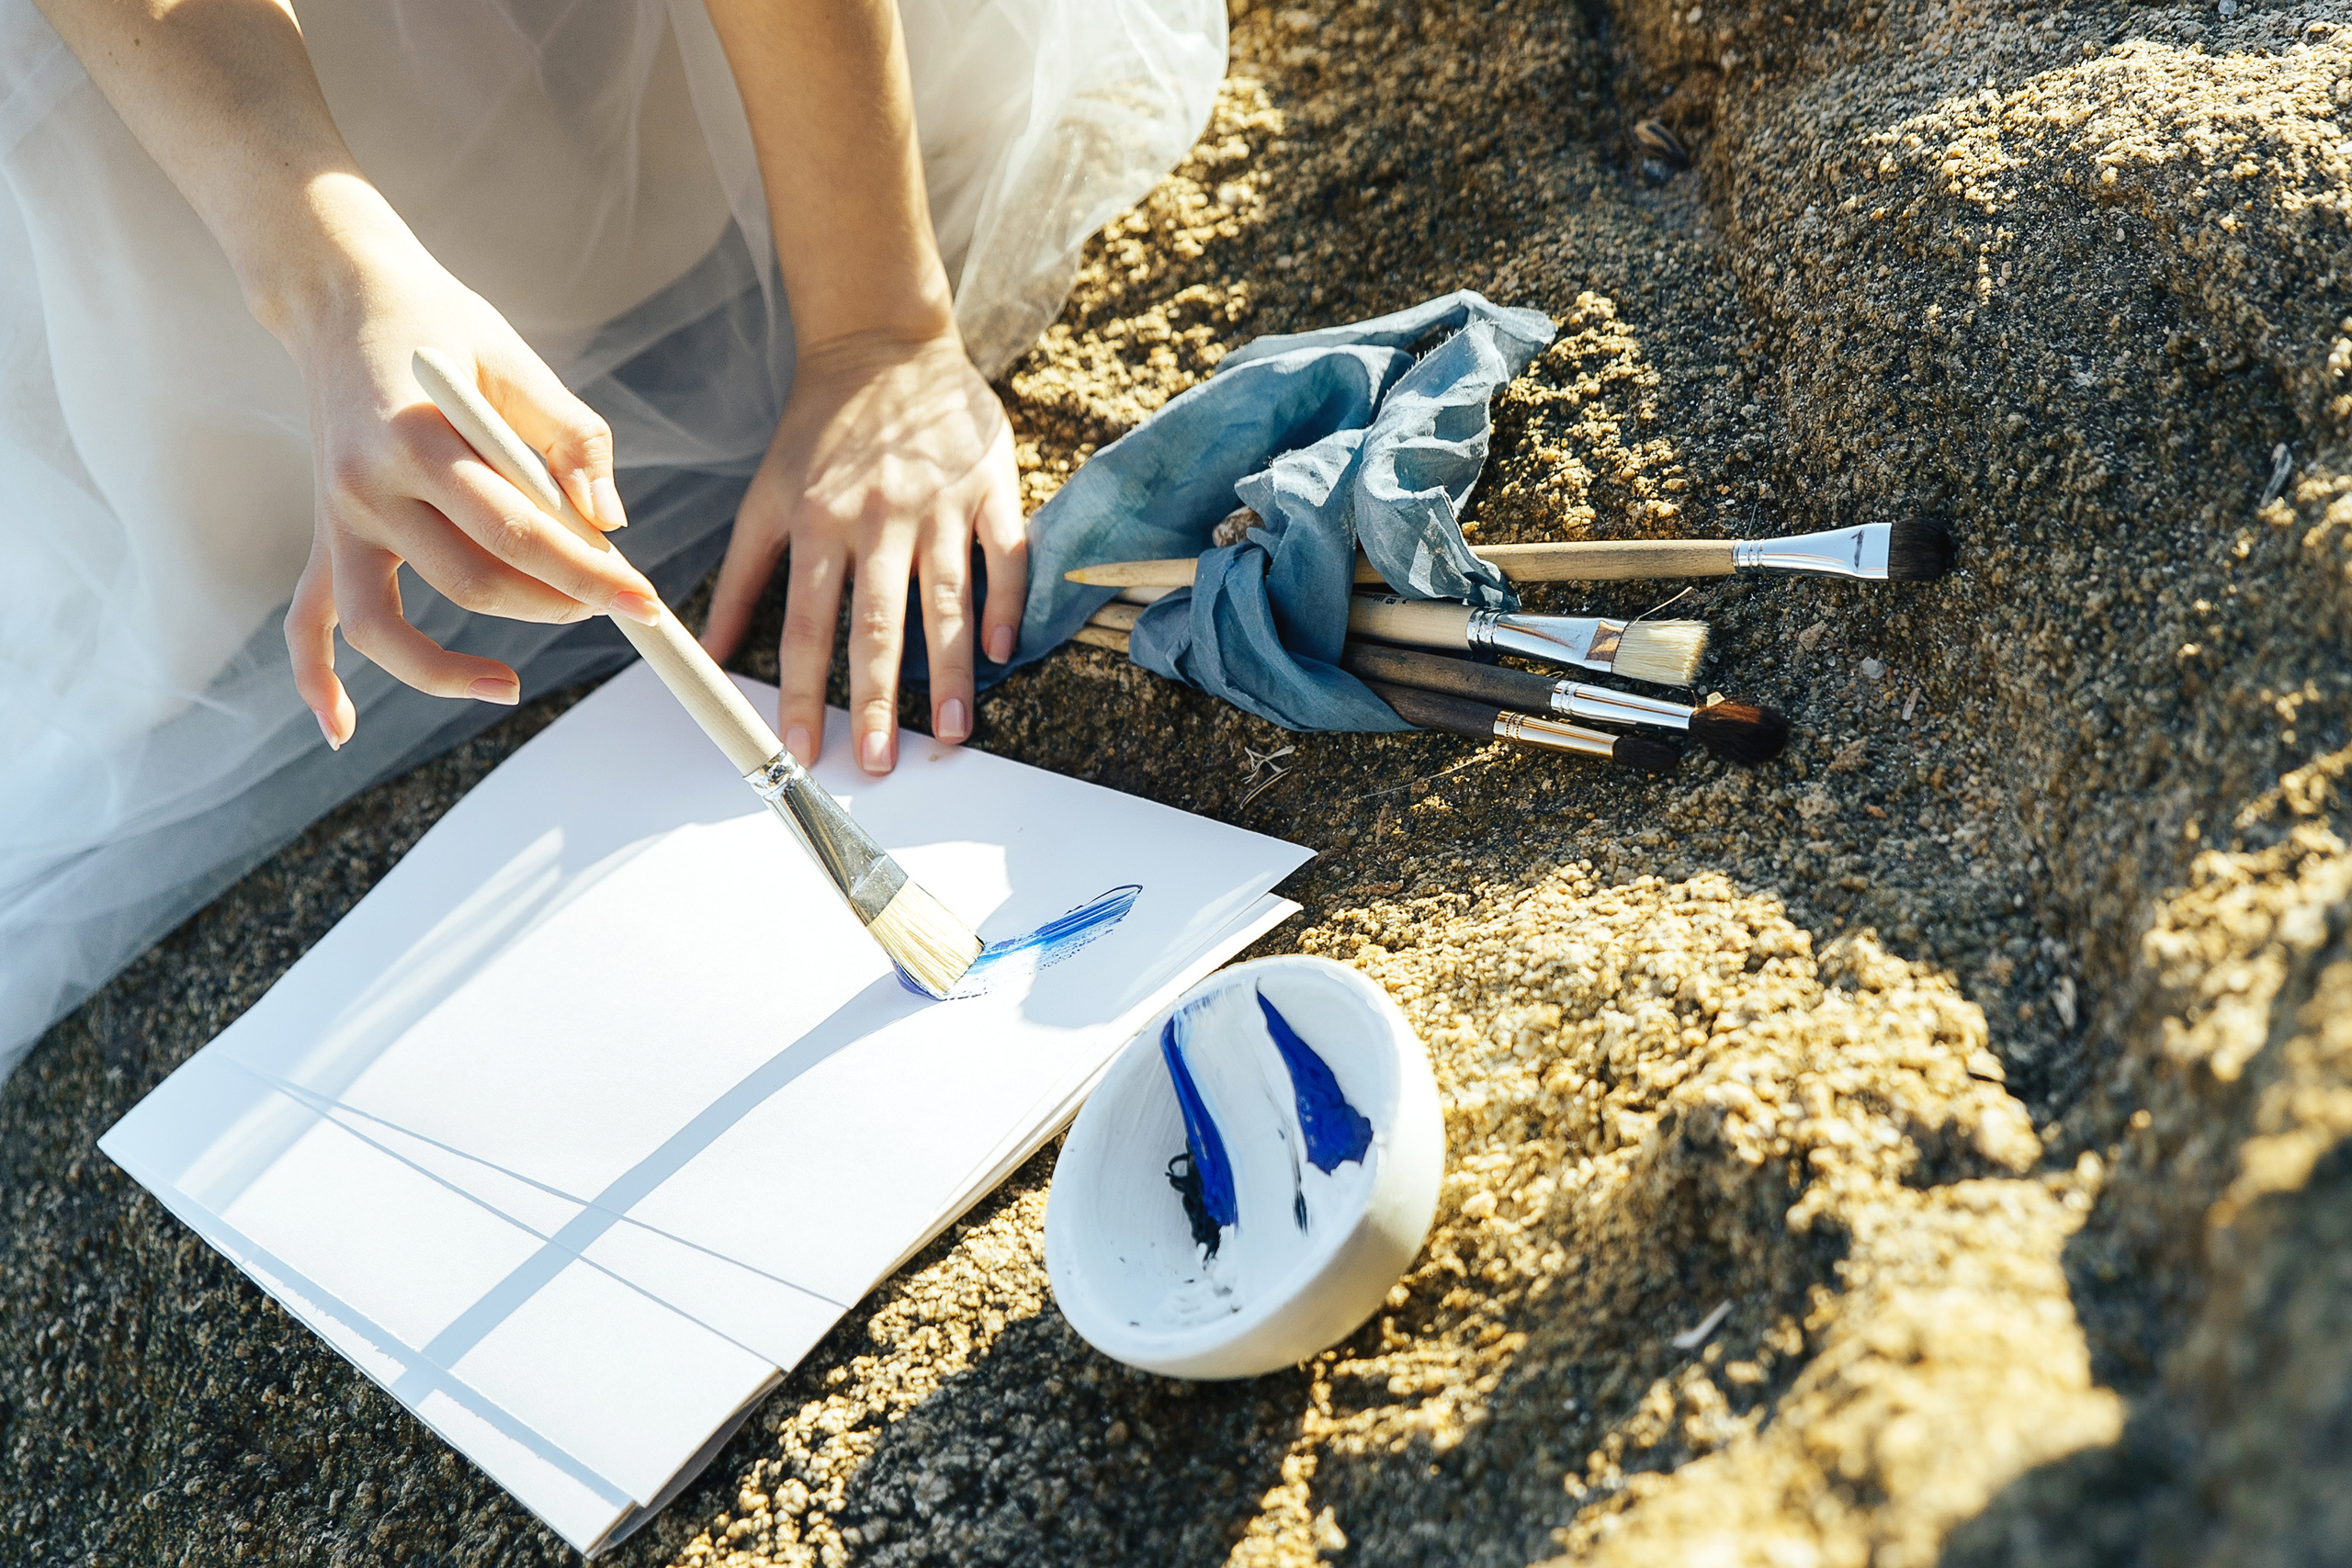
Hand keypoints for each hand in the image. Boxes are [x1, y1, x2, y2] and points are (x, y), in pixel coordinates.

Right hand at [274, 192, 663, 748]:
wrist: (341, 296)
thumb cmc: (446, 327)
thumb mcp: (517, 360)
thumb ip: (572, 437)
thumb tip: (610, 523)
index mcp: (420, 436)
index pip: (519, 529)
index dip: (589, 574)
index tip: (647, 603)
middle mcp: (366, 484)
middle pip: (467, 581)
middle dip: (553, 606)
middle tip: (612, 604)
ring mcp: (335, 515)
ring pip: (386, 624)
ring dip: (450, 668)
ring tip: (511, 682)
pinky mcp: (322, 533)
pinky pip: (309, 622)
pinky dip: (317, 680)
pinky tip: (342, 731)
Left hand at [701, 328, 1025, 773]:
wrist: (882, 344)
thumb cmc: (820, 430)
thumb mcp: (764, 495)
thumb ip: (739, 577)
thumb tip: (703, 648)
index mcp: (818, 522)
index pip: (807, 624)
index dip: (803, 692)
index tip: (802, 749)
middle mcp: (878, 518)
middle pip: (878, 623)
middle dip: (878, 699)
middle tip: (879, 762)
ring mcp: (940, 504)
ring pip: (946, 600)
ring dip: (950, 673)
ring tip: (953, 733)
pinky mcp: (991, 487)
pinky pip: (1005, 556)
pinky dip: (1004, 604)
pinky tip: (999, 654)